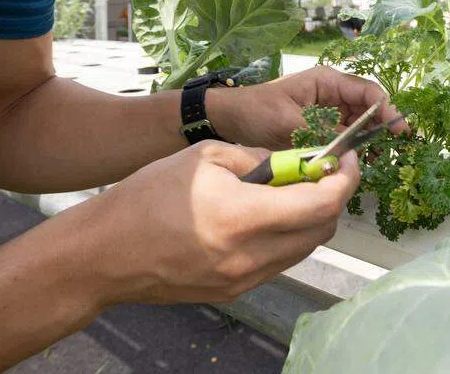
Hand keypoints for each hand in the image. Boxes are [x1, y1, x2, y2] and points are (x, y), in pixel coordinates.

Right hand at [69, 140, 360, 305]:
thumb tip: (291, 162)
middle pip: (322, 229)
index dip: (344, 179)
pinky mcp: (235, 292)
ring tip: (288, 190)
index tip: (344, 158)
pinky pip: (279, 262)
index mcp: (244, 217)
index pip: (322, 203)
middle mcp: (251, 256)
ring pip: (304, 248)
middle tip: (319, 170)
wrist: (105, 253)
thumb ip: (257, 158)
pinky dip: (285, 236)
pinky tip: (264, 215)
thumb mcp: (204, 157)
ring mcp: (244, 280)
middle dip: (331, 196)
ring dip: (310, 217)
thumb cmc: (147, 196)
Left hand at [205, 65, 406, 149]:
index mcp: (327, 82)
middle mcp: (332, 93)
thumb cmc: (256, 111)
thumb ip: (321, 133)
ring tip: (376, 159)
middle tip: (391, 150)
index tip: (398, 130)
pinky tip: (356, 161)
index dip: (387, 110)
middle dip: (380, 127)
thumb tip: (348, 148)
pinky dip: (352, 147)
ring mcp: (327, 110)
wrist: (230, 119)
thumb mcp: (288, 122)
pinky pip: (344, 135)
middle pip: (368, 108)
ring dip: (368, 139)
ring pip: (359, 124)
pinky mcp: (320, 126)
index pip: (368, 92)